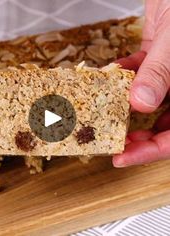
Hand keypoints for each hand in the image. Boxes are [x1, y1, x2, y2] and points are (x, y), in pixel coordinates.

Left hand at [113, 0, 169, 166]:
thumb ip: (161, 72)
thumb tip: (141, 103)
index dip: (150, 151)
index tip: (121, 158)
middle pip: (162, 124)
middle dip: (135, 135)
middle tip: (110, 139)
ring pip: (148, 102)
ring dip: (125, 108)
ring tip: (104, 114)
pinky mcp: (156, 58)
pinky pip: (138, 74)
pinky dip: (123, 77)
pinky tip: (109, 77)